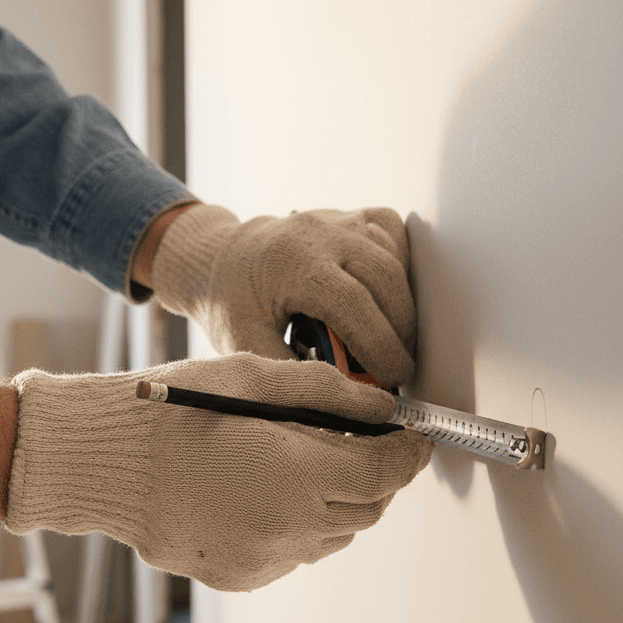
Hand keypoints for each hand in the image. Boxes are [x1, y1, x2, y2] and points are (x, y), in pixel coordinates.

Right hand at [4, 352, 431, 591]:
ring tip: (307, 468)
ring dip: (337, 504)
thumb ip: (328, 392)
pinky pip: (292, 554)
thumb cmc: (172, 411)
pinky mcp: (241, 575)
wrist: (107, 462)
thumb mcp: (253, 378)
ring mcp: (265, 558)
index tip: (414, 438)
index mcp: (300, 472)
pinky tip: (266, 497)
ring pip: (334, 536)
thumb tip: (382, 407)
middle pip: (368, 508)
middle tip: (362, 446)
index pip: (386, 470)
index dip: (408, 452)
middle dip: (375, 477)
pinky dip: (297, 528)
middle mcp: (291, 526)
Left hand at [148, 204, 417, 385]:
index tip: (395, 377)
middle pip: (385, 279)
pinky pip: (393, 242)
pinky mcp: (352, 217)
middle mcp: (319, 234)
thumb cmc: (231, 303)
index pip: (353, 304)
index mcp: (291, 264)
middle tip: (397, 370)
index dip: (381, 345)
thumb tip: (342, 404)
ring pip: (395, 261)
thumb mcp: (247, 346)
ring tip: (388, 343)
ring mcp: (338, 220)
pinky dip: (398, 274)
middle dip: (400, 331)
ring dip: (402, 307)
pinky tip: (383, 301)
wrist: (220, 259)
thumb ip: (293, 375)